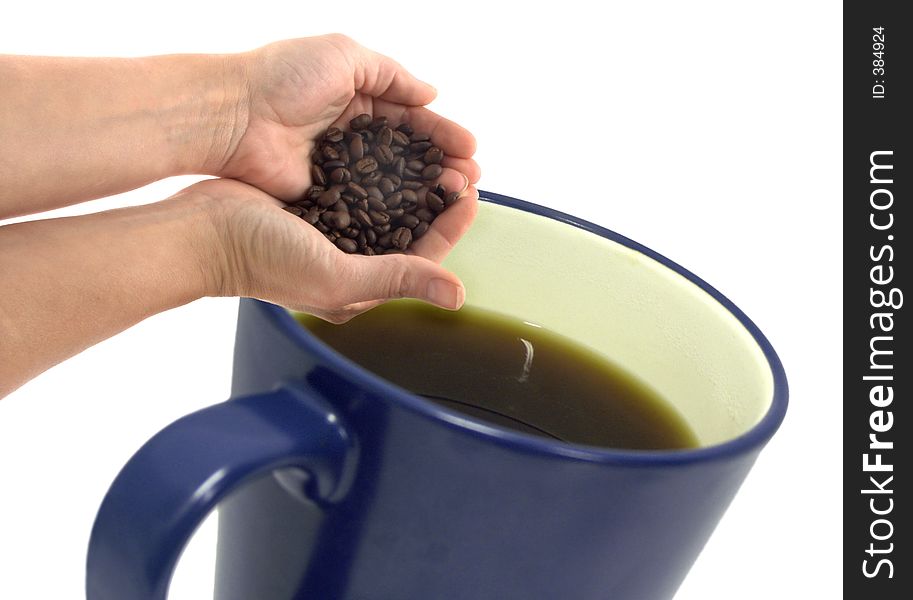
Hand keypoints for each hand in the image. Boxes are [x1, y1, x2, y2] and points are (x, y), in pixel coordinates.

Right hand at [192, 178, 478, 322]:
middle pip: (410, 229)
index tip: (471, 193)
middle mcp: (352, 261)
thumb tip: (458, 295)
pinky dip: (382, 169)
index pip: (423, 257)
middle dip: (438, 200)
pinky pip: (360, 185)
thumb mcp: (338, 276)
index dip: (451, 226)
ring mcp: (334, 231)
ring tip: (437, 153)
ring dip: (415, 181)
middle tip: (461, 168)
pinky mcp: (316, 204)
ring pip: (389, 205)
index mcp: (362, 288)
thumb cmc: (264, 260)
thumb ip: (398, 280)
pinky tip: (396, 146)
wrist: (202, 230)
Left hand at [218, 34, 479, 201]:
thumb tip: (430, 94)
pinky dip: (396, 211)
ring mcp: (340, 171)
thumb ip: (391, 75)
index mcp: (357, 100)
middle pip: (408, 155)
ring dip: (427, 189)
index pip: (410, 119)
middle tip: (471, 177)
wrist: (233, 115)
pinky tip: (421, 215)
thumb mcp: (344, 55)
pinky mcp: (326, 198)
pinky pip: (367, 207)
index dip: (441, 133)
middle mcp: (352, 137)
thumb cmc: (283, 77)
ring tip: (457, 194)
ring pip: (393, 184)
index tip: (469, 147)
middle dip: (442, 164)